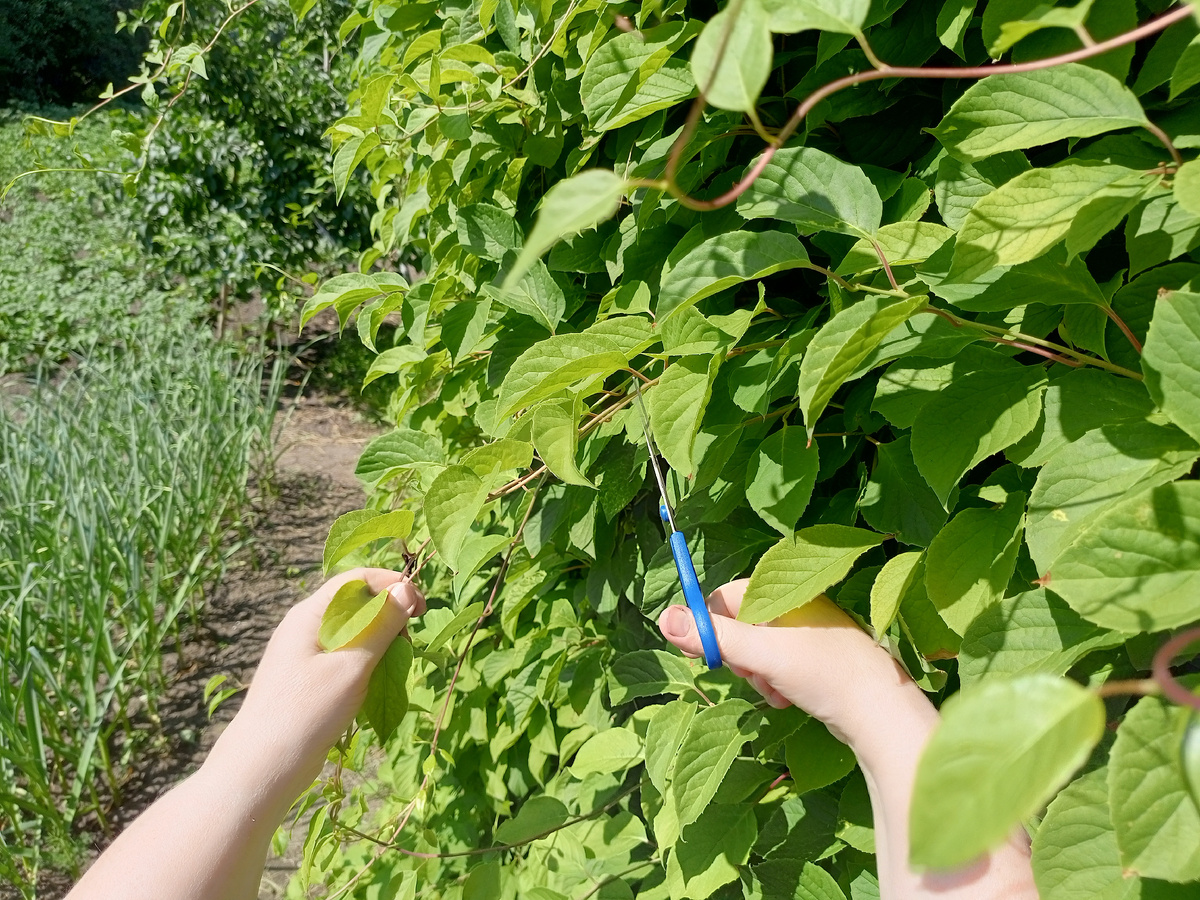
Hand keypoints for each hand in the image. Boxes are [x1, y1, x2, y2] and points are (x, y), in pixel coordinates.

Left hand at [206, 567, 425, 807]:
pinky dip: (366, 660)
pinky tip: (377, 680)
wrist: (264, 767)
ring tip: (397, 662)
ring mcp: (304, 653)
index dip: (392, 585)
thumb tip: (404, 589)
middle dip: (388, 613)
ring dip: (380, 639)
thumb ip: (380, 626)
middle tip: (410, 639)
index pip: (356, 580)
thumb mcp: (352, 666)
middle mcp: (304, 626)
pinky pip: (344, 654)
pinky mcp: (308, 677)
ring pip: (352, 630)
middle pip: (355, 602)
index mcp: (308, 615)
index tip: (420, 608)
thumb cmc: (307, 712)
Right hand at [657, 579, 928, 746]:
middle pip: (739, 624)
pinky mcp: (817, 659)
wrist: (882, 712)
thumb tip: (665, 618)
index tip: (702, 650)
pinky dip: (775, 682)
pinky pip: (778, 666)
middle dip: (737, 654)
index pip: (726, 595)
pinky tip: (788, 697)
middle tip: (749, 672)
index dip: (709, 622)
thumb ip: (713, 637)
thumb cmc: (825, 673)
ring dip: (756, 673)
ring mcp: (808, 633)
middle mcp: (796, 606)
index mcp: (785, 590)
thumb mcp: (760, 654)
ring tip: (774, 688)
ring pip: (757, 650)